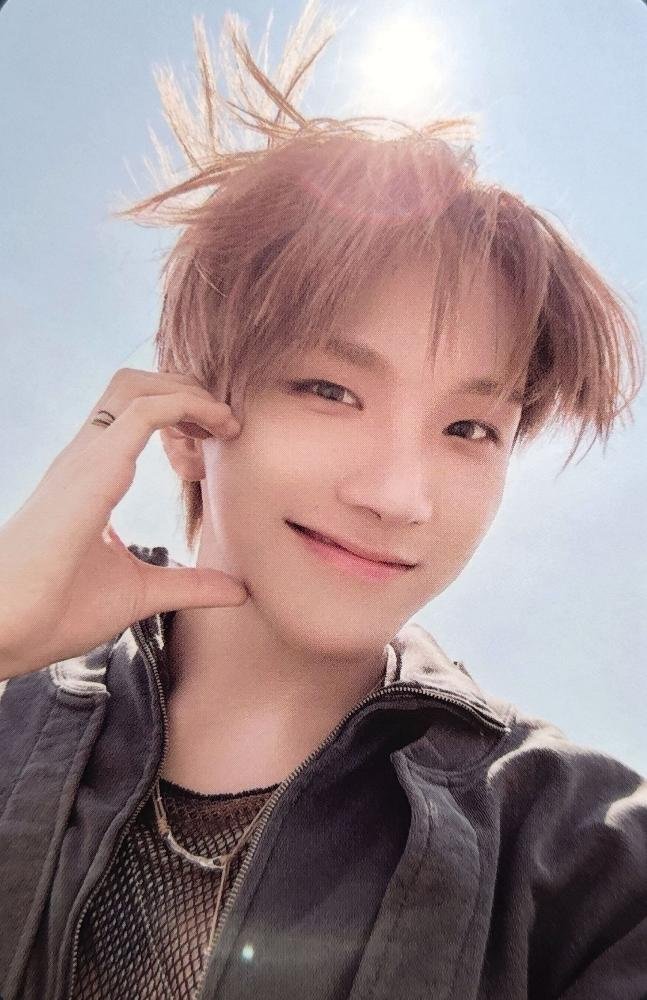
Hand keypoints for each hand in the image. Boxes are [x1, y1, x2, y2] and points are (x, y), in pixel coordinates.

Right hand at [0, 368, 247, 680]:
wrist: (6, 629)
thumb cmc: (57, 611)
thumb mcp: (141, 593)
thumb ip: (190, 585)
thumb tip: (239, 590)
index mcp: (90, 475)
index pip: (132, 414)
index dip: (181, 413)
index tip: (218, 442)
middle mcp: (85, 456)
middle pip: (134, 384)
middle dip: (185, 388)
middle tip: (226, 424)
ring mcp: (84, 458)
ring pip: (135, 385)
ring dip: (187, 391)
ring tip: (224, 423)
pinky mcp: (91, 470)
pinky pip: (143, 412)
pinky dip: (185, 406)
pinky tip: (215, 430)